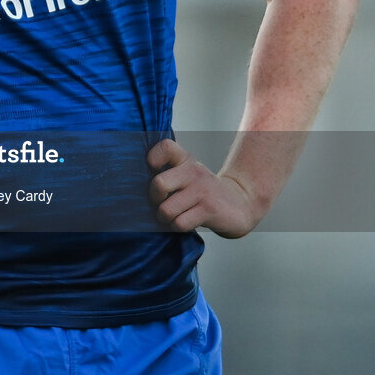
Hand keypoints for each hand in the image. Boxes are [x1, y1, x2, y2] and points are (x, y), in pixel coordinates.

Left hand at [146, 139, 260, 238]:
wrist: (239, 205)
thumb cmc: (202, 192)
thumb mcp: (187, 174)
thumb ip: (166, 173)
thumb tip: (135, 186)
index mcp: (185, 159)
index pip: (165, 147)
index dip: (153, 159)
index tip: (153, 171)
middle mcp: (193, 171)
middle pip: (158, 184)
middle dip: (154, 200)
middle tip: (160, 204)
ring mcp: (202, 190)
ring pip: (166, 209)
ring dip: (165, 218)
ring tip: (172, 216)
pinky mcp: (209, 210)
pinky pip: (180, 223)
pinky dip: (177, 227)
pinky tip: (184, 223)